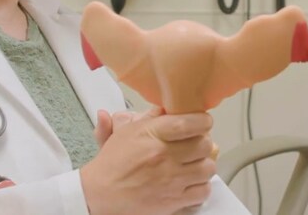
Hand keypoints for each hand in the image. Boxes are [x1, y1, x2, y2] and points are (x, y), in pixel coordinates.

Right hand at [80, 110, 216, 214]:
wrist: (99, 194)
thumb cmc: (113, 163)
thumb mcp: (127, 132)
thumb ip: (151, 118)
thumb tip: (167, 106)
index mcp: (153, 135)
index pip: (191, 122)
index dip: (202, 121)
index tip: (202, 122)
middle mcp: (164, 156)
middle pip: (204, 145)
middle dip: (202, 144)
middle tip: (195, 145)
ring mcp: (171, 180)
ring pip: (208, 168)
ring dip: (203, 165)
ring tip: (193, 164)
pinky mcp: (174, 200)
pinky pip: (203, 191)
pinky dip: (200, 187)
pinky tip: (191, 182)